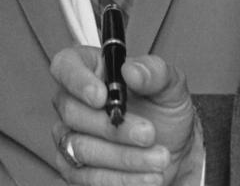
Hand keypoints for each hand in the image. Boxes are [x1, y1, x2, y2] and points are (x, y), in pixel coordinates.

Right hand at [50, 45, 199, 184]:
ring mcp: (70, 137)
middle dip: (113, 127)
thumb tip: (131, 71)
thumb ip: (154, 72)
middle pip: (72, 112)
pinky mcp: (76, 170)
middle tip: (148, 134)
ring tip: (158, 159)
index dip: (77, 80)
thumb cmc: (163, 109)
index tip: (102, 96)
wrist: (175, 148)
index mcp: (89, 68)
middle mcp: (73, 101)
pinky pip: (89, 178)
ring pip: (81, 148)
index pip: (65, 65)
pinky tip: (147, 176)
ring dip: (123, 157)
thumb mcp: (169, 84)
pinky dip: (121, 179)